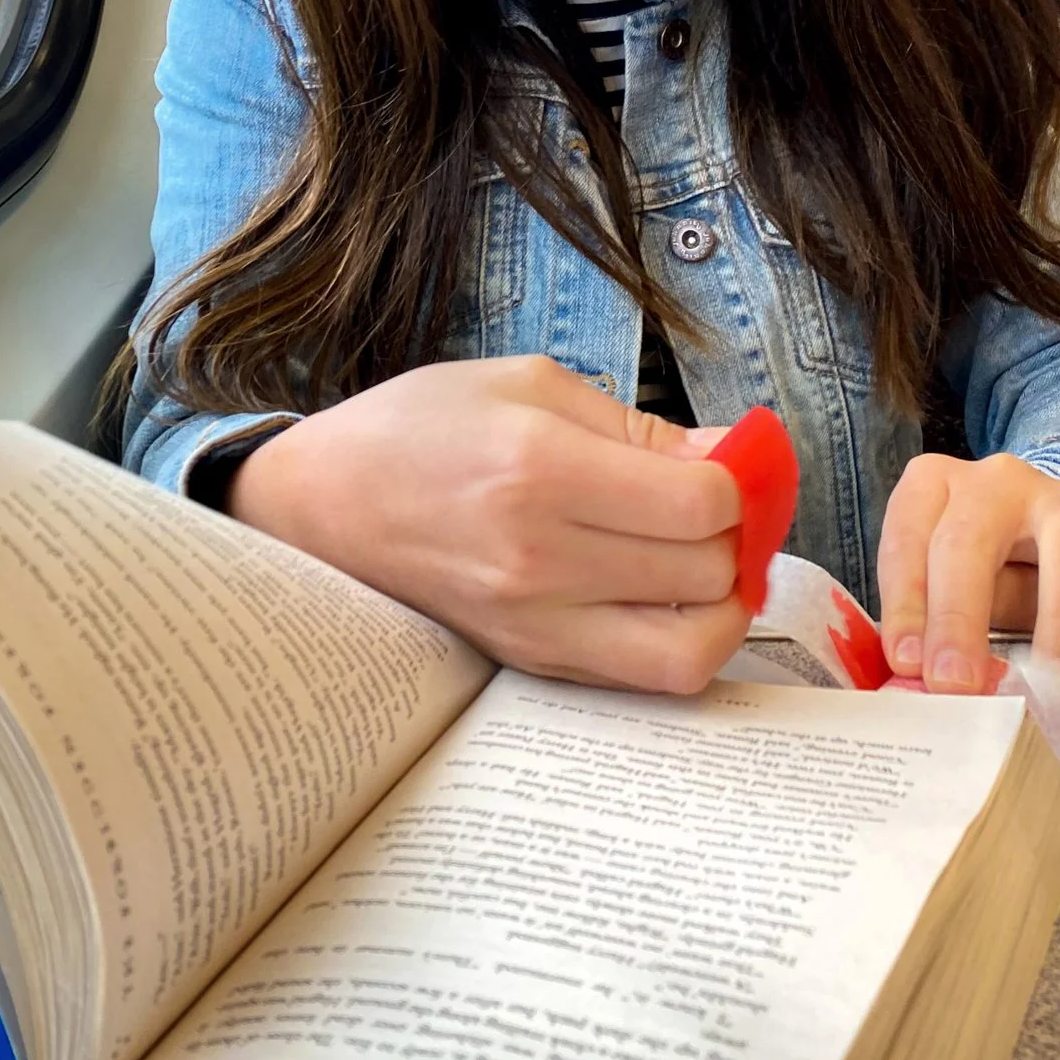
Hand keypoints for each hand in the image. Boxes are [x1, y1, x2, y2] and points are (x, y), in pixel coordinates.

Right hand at [227, 355, 748, 693]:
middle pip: (705, 571)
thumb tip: (727, 458)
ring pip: (691, 648)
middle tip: (718, 504)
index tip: (724, 462)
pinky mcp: (531, 661)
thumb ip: (634, 425)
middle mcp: (540, 558)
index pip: (700, 503)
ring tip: (709, 561)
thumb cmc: (419, 427)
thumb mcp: (526, 383)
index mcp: (540, 469)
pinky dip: (682, 640)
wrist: (323, 504)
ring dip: (724, 604)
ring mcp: (535, 623)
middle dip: (733, 534)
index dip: (736, 480)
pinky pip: (644, 676)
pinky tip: (669, 594)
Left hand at [877, 443, 1059, 689]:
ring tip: (1057, 668)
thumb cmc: (994, 578)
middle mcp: (997, 480)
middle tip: (955, 683)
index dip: (907, 601)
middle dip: (958, 614)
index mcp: (938, 489)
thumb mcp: (951, 594)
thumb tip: (911, 678)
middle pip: (971, 539)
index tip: (909, 663)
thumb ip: (932, 623)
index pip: (910, 539)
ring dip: (1058, 615)